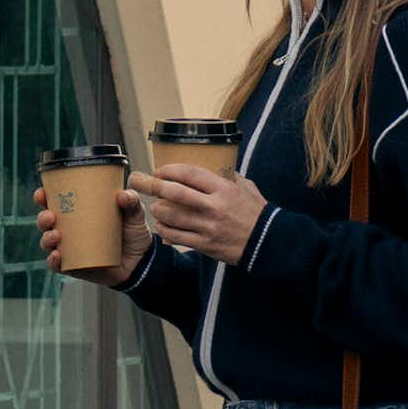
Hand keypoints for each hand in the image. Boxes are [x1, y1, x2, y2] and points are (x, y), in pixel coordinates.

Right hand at [33, 184, 148, 287]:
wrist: (141, 263)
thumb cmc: (133, 235)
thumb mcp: (135, 214)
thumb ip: (132, 202)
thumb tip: (123, 195)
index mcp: (78, 213)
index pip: (55, 202)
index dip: (43, 197)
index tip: (42, 193)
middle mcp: (70, 231)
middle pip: (46, 223)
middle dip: (42, 218)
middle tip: (50, 215)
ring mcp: (70, 249)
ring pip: (48, 243)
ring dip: (46, 238)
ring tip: (56, 235)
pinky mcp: (73, 267)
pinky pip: (57, 265)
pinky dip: (53, 260)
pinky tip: (56, 255)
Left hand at [130, 165, 267, 265]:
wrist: (269, 243)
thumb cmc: (256, 212)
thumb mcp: (246, 188)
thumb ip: (228, 176)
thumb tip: (213, 164)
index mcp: (225, 189)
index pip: (191, 174)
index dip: (170, 170)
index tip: (159, 170)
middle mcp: (214, 207)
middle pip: (175, 193)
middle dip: (153, 185)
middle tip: (138, 181)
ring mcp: (208, 227)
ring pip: (172, 216)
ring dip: (158, 210)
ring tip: (155, 207)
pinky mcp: (205, 245)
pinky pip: (176, 236)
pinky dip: (165, 230)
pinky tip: (161, 226)